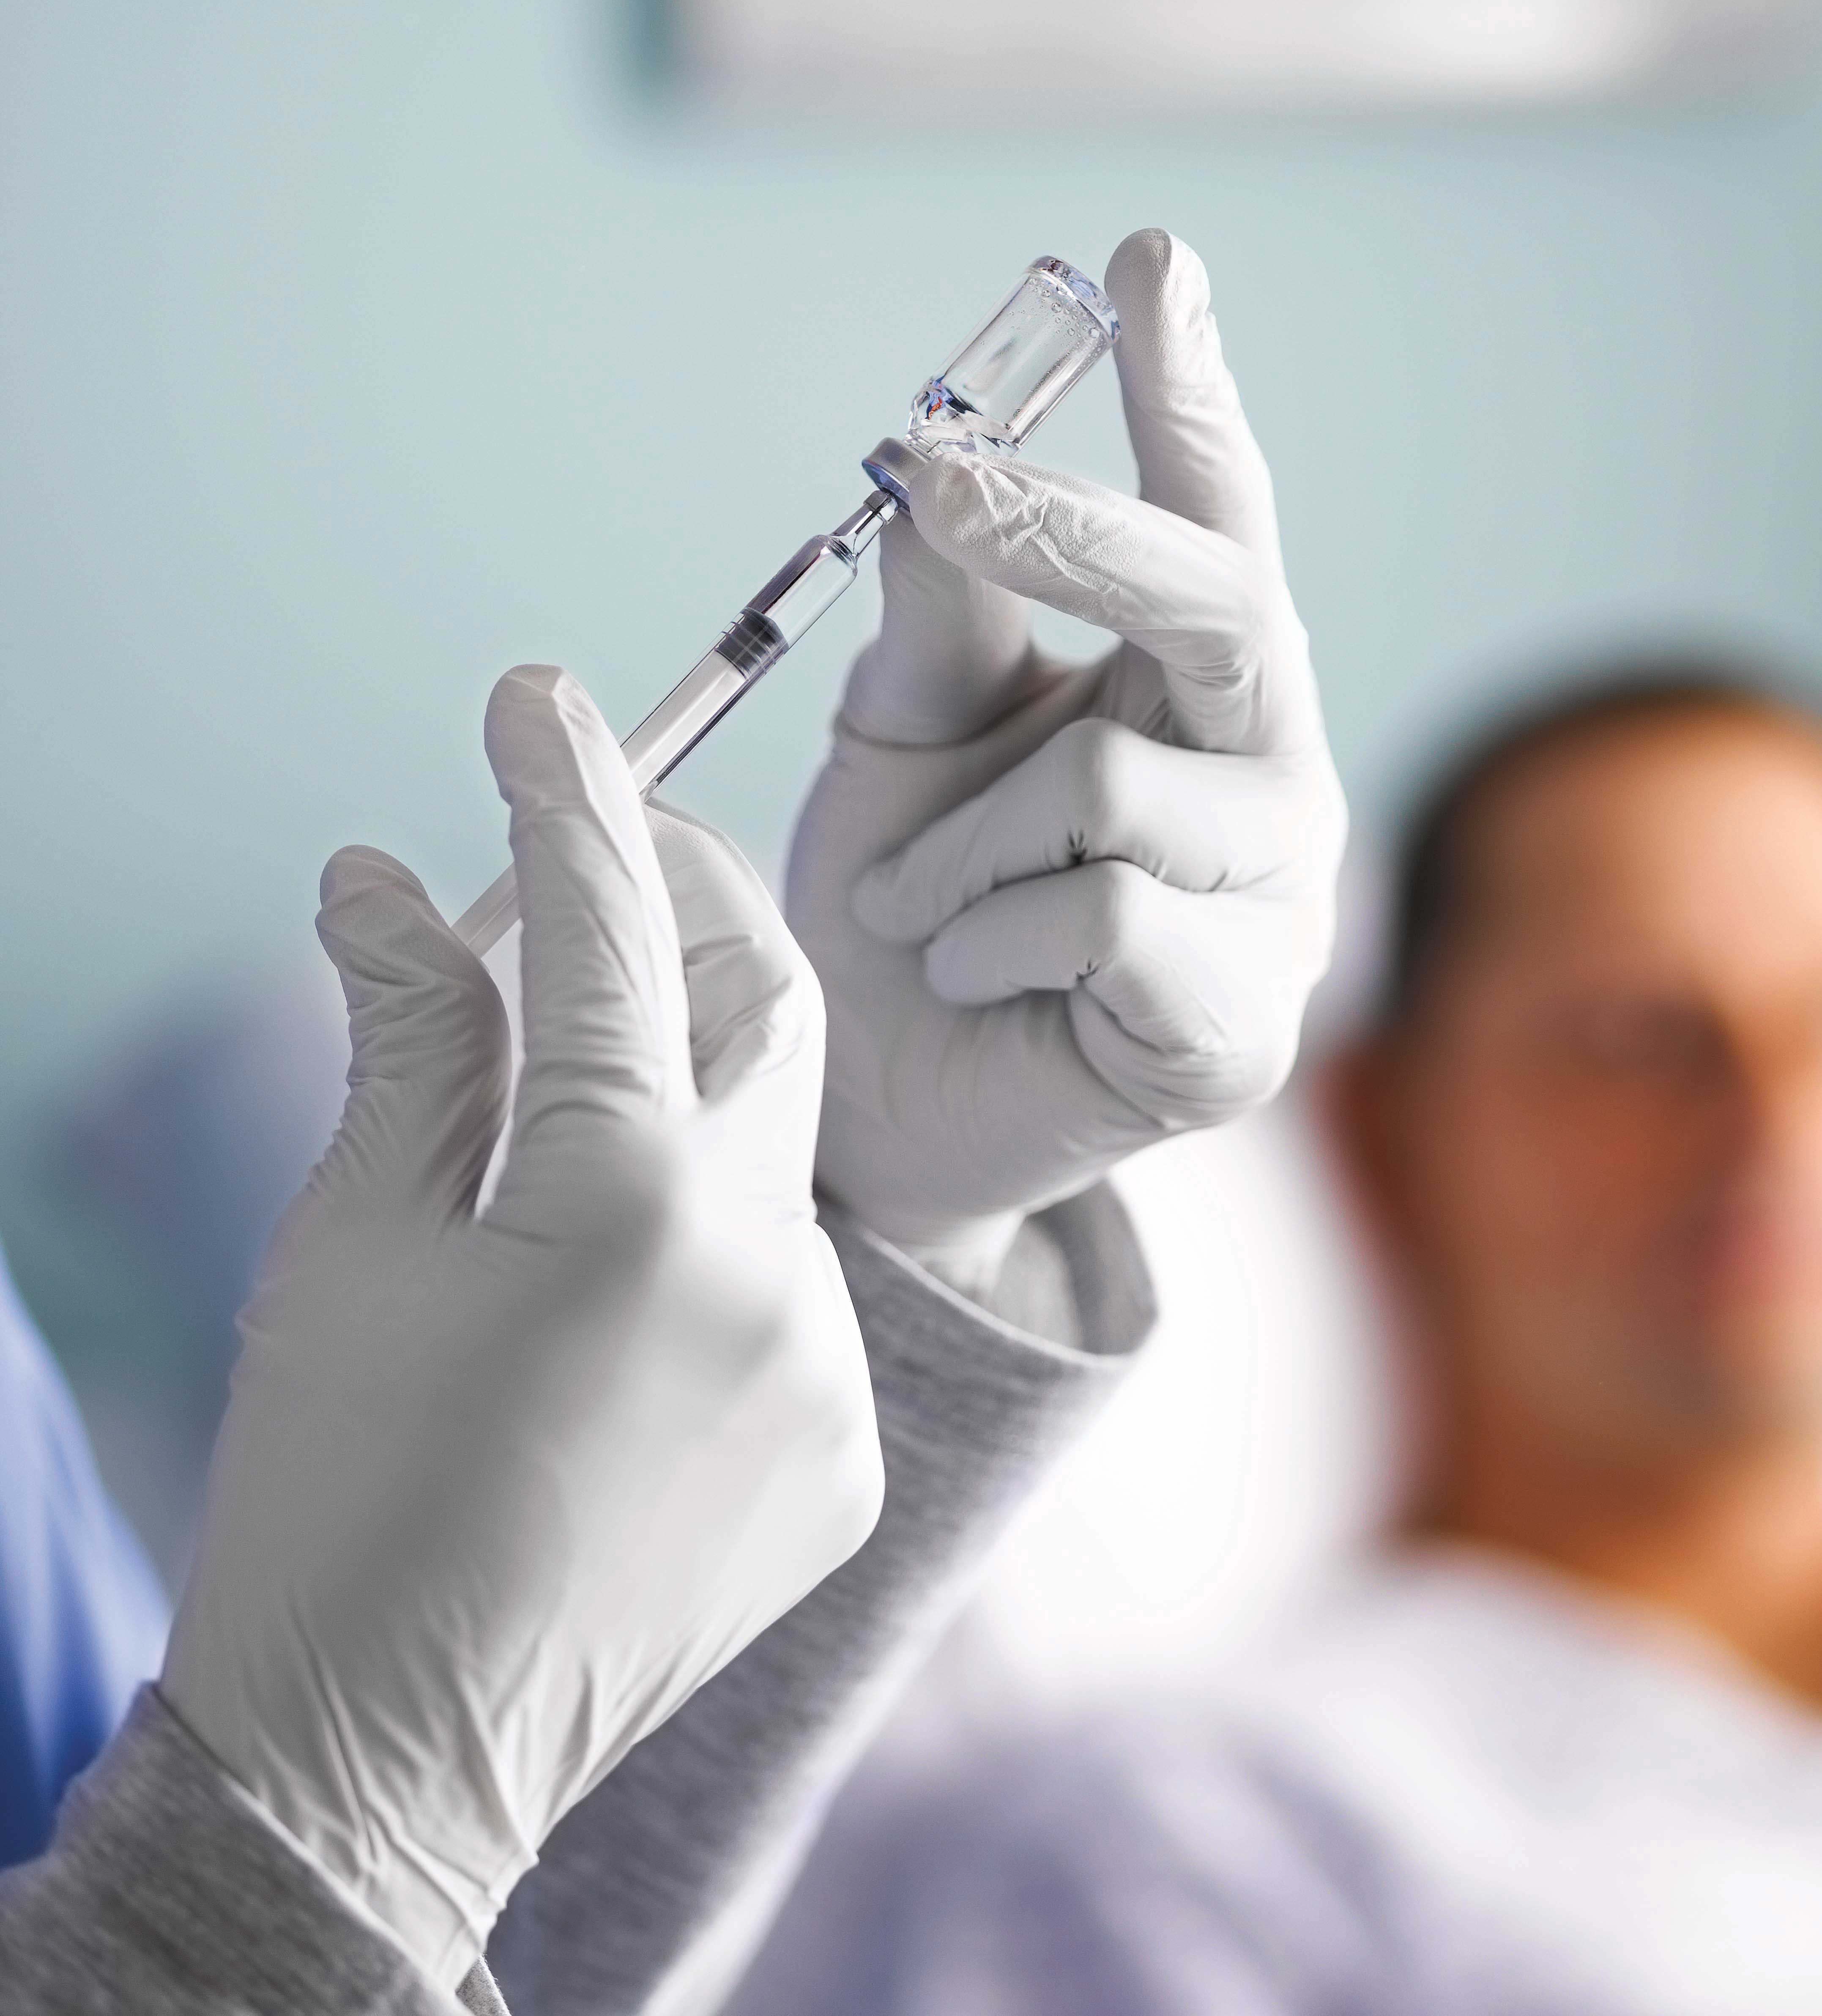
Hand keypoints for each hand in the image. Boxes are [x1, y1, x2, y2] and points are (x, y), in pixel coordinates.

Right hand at [159, 666, 882, 1989]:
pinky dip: (706, 1257)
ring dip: (676, 1111)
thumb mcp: (348, 1245)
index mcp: (629, 1214)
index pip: (614, 941)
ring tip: (546, 1159)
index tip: (538, 700)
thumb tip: (382, 878)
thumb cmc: (333, 1496)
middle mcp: (772, 1282)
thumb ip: (412, 1044)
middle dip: (678, 916)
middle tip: (576, 877)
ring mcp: (831, 1377)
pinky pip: (794, 1293)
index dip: (569, 802)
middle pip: (767, 1008)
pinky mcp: (848, 1455)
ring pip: (777, 1158)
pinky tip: (603, 1322)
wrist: (391, 1761)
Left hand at [787, 229, 1345, 1293]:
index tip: (1150, 258)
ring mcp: (1279, 902)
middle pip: (1216, 603)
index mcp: (1199, 690)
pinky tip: (979, 979)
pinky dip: (989, 938)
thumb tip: (940, 457)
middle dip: (1074, 538)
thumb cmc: (909, 912)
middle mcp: (1269, 772)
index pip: (1219, 516)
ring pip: (1114, 788)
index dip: (1189, 389)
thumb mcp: (906, 736)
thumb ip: (943, 609)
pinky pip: (1102, 915)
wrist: (883, 1112)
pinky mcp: (1244, 1019)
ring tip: (928, 910)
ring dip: (967, 846)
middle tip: (940, 481)